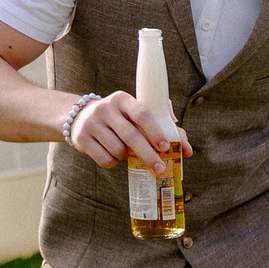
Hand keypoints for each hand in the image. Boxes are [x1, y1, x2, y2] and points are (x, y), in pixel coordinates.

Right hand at [71, 92, 187, 171]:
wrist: (81, 116)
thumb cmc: (121, 119)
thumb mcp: (136, 116)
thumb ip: (164, 128)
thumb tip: (187, 151)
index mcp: (122, 99)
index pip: (142, 114)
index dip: (155, 131)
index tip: (166, 146)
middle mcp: (105, 108)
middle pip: (131, 136)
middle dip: (148, 155)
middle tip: (160, 168)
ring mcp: (91, 123)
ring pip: (118, 150)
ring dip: (127, 157)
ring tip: (126, 150)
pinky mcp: (81, 138)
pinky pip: (105, 159)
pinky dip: (113, 162)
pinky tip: (112, 154)